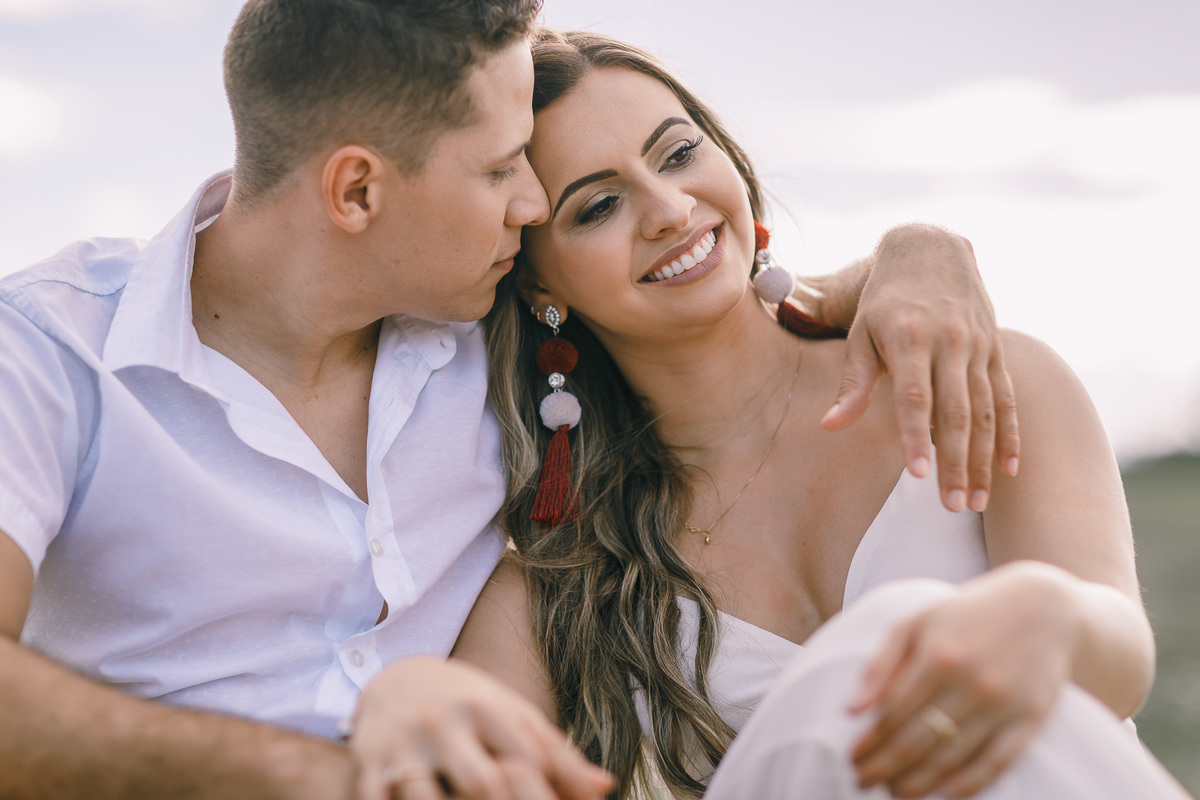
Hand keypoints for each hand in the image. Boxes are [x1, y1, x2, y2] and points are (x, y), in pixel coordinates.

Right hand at [351, 656, 611, 799]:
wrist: (397, 676)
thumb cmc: (468, 704)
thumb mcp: (510, 714)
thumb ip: (554, 751)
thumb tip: (604, 787)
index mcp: (488, 707)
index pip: (531, 756)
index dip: (555, 795)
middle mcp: (447, 722)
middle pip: (484, 784)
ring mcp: (405, 743)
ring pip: (426, 797)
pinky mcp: (369, 761)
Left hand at [821, 224, 1019, 512]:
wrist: (931, 250)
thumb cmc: (884, 301)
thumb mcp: (860, 333)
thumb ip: (852, 382)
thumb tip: (830, 426)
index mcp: (909, 338)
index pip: (915, 397)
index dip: (916, 437)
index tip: (918, 475)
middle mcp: (949, 342)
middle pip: (955, 412)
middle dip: (957, 463)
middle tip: (954, 507)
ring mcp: (978, 346)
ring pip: (985, 411)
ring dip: (983, 459)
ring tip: (976, 502)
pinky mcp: (995, 350)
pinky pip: (1006, 398)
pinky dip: (1010, 435)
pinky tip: (1010, 470)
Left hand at [847, 564, 1078, 798]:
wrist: (1043, 606)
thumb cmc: (967, 614)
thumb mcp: (917, 622)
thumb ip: (880, 663)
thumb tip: (851, 710)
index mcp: (937, 657)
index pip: (892, 714)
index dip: (869, 742)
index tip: (851, 759)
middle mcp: (970, 683)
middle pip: (917, 742)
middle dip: (884, 768)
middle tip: (864, 782)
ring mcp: (1003, 704)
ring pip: (952, 759)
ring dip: (919, 783)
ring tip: (896, 793)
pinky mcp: (1031, 719)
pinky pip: (996, 763)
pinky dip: (969, 786)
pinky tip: (945, 796)